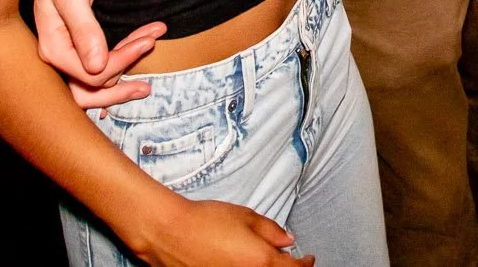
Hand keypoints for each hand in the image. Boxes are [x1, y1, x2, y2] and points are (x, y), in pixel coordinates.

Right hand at [33, 0, 164, 108]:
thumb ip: (83, 29)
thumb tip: (97, 66)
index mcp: (53, 48)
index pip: (90, 75)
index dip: (120, 63)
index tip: (146, 42)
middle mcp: (58, 56)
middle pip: (92, 87)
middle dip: (125, 76)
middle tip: (151, 56)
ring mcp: (68, 53)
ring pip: (99, 77)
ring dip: (127, 65)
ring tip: (151, 45)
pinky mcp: (79, 46)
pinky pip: (101, 64)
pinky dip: (123, 56)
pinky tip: (141, 45)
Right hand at [122, 194, 309, 266]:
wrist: (170, 232)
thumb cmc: (206, 220)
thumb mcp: (245, 216)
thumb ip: (271, 230)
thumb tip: (288, 240)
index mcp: (262, 260)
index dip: (305, 264)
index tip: (308, 259)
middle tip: (289, 261)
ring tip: (262, 260)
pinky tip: (242, 265)